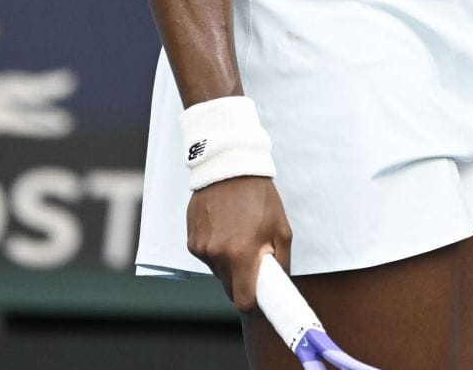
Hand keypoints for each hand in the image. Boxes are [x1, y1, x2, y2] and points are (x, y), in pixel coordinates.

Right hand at [186, 175, 292, 313]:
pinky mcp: (191, 240)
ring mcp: (201, 248)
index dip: (254, 306)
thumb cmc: (259, 196)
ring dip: (230, 264)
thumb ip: (280, 262)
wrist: (229, 166)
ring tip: (239, 236)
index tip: (261, 303)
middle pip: (230, 289)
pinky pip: (207, 257)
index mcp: (241, 255)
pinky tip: (225, 228)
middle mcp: (217, 255)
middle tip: (254, 264)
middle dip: (243, 283)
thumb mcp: (281, 229)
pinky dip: (217, 250)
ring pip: (218, 272)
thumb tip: (277, 285)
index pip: (243, 301)